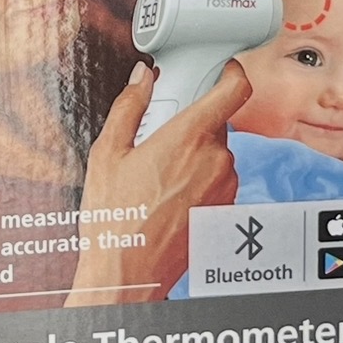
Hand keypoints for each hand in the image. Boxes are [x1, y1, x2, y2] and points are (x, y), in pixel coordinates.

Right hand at [65, 60, 251, 306]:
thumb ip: (129, 106)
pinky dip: (200, 177)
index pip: (235, 89)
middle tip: (159, 136)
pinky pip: (218, 177)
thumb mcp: (107, 153)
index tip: (220, 68)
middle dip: (191, 122)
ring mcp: (225, 187)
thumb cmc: (115, 220)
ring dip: (195, 152)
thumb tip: (141, 78)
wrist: (129, 274)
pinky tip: (169, 194)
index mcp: (188, 138)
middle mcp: (216, 160)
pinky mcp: (225, 208)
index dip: (231, 72)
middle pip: (216, 121)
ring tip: (159, 174)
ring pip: (216, 151)